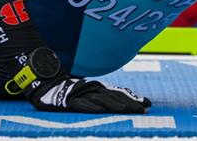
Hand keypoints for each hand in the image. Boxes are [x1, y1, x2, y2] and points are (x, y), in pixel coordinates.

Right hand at [26, 74, 150, 113]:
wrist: (49, 86)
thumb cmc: (74, 94)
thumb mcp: (93, 95)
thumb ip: (109, 99)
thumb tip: (127, 104)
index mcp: (101, 88)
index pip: (121, 93)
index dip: (134, 98)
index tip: (148, 104)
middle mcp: (94, 90)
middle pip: (115, 97)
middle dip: (129, 104)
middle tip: (142, 110)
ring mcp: (83, 95)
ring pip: (102, 100)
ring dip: (115, 105)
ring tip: (127, 110)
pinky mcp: (70, 101)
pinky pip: (82, 105)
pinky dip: (92, 108)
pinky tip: (101, 111)